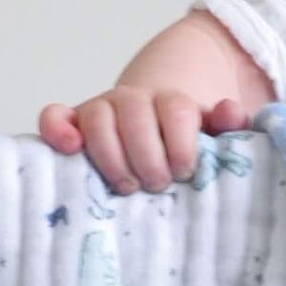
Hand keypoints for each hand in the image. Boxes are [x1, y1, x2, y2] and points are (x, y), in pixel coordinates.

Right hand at [37, 87, 252, 193]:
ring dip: (111, 153)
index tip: (185, 172)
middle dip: (147, 154)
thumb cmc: (183, 146)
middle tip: (157, 185)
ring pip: (97, 117)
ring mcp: (101, 109)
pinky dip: (57, 128)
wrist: (154, 125)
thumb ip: (227, 125)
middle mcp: (133, 100)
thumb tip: (230, 111)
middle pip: (135, 114)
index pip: (176, 111)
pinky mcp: (73, 124)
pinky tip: (70, 148)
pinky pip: (55, 116)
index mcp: (171, 101)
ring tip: (127, 186)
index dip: (181, 143)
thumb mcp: (211, 136)